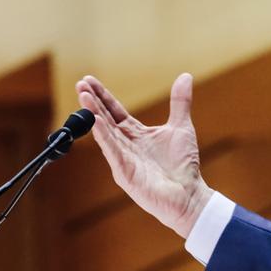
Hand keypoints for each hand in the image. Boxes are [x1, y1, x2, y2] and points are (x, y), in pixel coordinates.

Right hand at [75, 73, 212, 238]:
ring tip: (83, 97)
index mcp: (136, 134)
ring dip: (93, 115)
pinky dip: (103, 136)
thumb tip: (185, 76)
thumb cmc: (183, 165)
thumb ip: (180, 102)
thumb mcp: (181, 126)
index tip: (88, 80)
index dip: (102, 96)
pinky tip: (95, 122)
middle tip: (80, 84)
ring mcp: (123, 159)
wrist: (189, 194)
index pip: (114, 111)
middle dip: (92, 101)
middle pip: (105, 119)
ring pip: (105, 133)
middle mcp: (126, 145)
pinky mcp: (125, 173)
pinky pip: (112, 151)